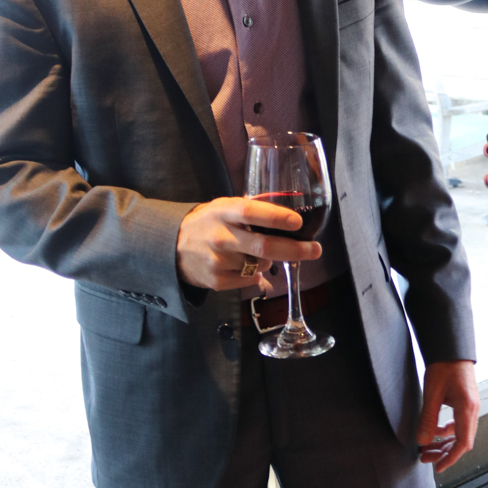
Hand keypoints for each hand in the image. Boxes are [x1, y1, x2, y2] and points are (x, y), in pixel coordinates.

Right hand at [176, 196, 322, 291]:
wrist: (172, 246)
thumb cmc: (208, 223)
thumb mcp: (224, 207)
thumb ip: (251, 209)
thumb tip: (289, 215)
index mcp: (223, 212)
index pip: (251, 213)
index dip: (276, 218)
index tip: (297, 222)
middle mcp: (220, 236)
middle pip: (263, 247)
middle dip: (295, 250)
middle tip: (315, 250)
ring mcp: (218, 261)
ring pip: (260, 265)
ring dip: (268, 260)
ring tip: (255, 252)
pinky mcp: (216, 281)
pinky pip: (250, 279)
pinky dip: (255, 273)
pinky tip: (243, 265)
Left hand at [416, 359, 479, 470]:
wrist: (451, 348)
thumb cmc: (443, 366)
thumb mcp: (432, 393)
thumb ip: (428, 418)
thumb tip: (422, 441)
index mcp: (467, 408)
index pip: (463, 443)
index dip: (450, 458)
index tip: (437, 468)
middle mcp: (472, 410)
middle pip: (462, 441)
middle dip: (444, 453)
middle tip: (424, 458)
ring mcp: (471, 406)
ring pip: (460, 433)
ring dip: (444, 443)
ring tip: (426, 448)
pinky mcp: (466, 403)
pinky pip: (459, 424)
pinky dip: (446, 431)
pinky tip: (434, 431)